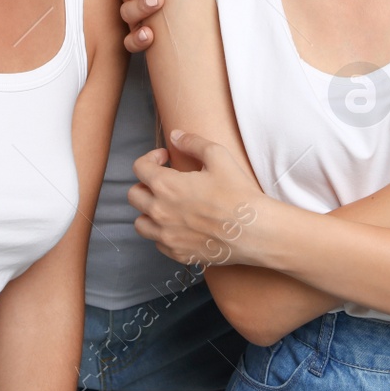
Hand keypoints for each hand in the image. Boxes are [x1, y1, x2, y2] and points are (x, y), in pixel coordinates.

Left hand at [129, 130, 265, 267]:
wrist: (255, 231)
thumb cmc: (238, 193)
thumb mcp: (218, 156)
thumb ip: (192, 142)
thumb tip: (175, 135)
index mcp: (166, 186)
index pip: (139, 168)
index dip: (151, 158)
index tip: (165, 158)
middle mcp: (160, 213)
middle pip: (134, 195)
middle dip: (146, 183)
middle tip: (164, 181)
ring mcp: (167, 237)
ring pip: (140, 223)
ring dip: (149, 211)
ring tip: (167, 205)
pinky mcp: (178, 255)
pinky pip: (158, 243)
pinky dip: (163, 233)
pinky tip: (179, 225)